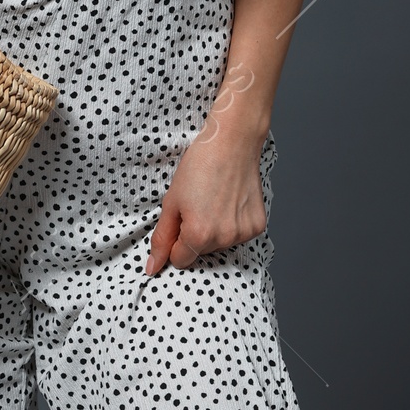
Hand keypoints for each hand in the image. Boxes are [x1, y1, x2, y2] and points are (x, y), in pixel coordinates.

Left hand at [145, 119, 266, 275]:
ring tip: (214, 201)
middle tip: (198, 205)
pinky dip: (232, 224)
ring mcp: (243, 232)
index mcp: (198, 234)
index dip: (176, 241)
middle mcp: (223, 238)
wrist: (232, 142)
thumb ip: (162, 238)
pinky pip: (238, 236)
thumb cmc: (200, 166)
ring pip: (219, 245)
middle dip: (195, 235)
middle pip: (200, 253)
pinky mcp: (257, 225)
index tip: (181, 220)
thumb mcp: (171, 202)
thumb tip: (152, 267)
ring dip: (214, 230)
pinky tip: (230, 203)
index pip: (180, 260)